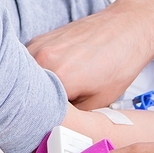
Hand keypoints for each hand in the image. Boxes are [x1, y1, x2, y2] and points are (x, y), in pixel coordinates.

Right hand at [27, 0, 153, 109]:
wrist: (128, 29)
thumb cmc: (121, 61)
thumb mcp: (101, 101)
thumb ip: (74, 115)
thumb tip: (58, 121)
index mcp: (59, 77)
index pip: (38, 108)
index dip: (44, 119)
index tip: (51, 123)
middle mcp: (42, 58)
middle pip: (29, 92)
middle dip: (39, 104)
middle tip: (56, 110)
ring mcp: (38, 45)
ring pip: (26, 78)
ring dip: (36, 87)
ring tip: (59, 91)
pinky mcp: (39, 39)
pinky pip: (29, 63)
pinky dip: (38, 73)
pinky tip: (57, 76)